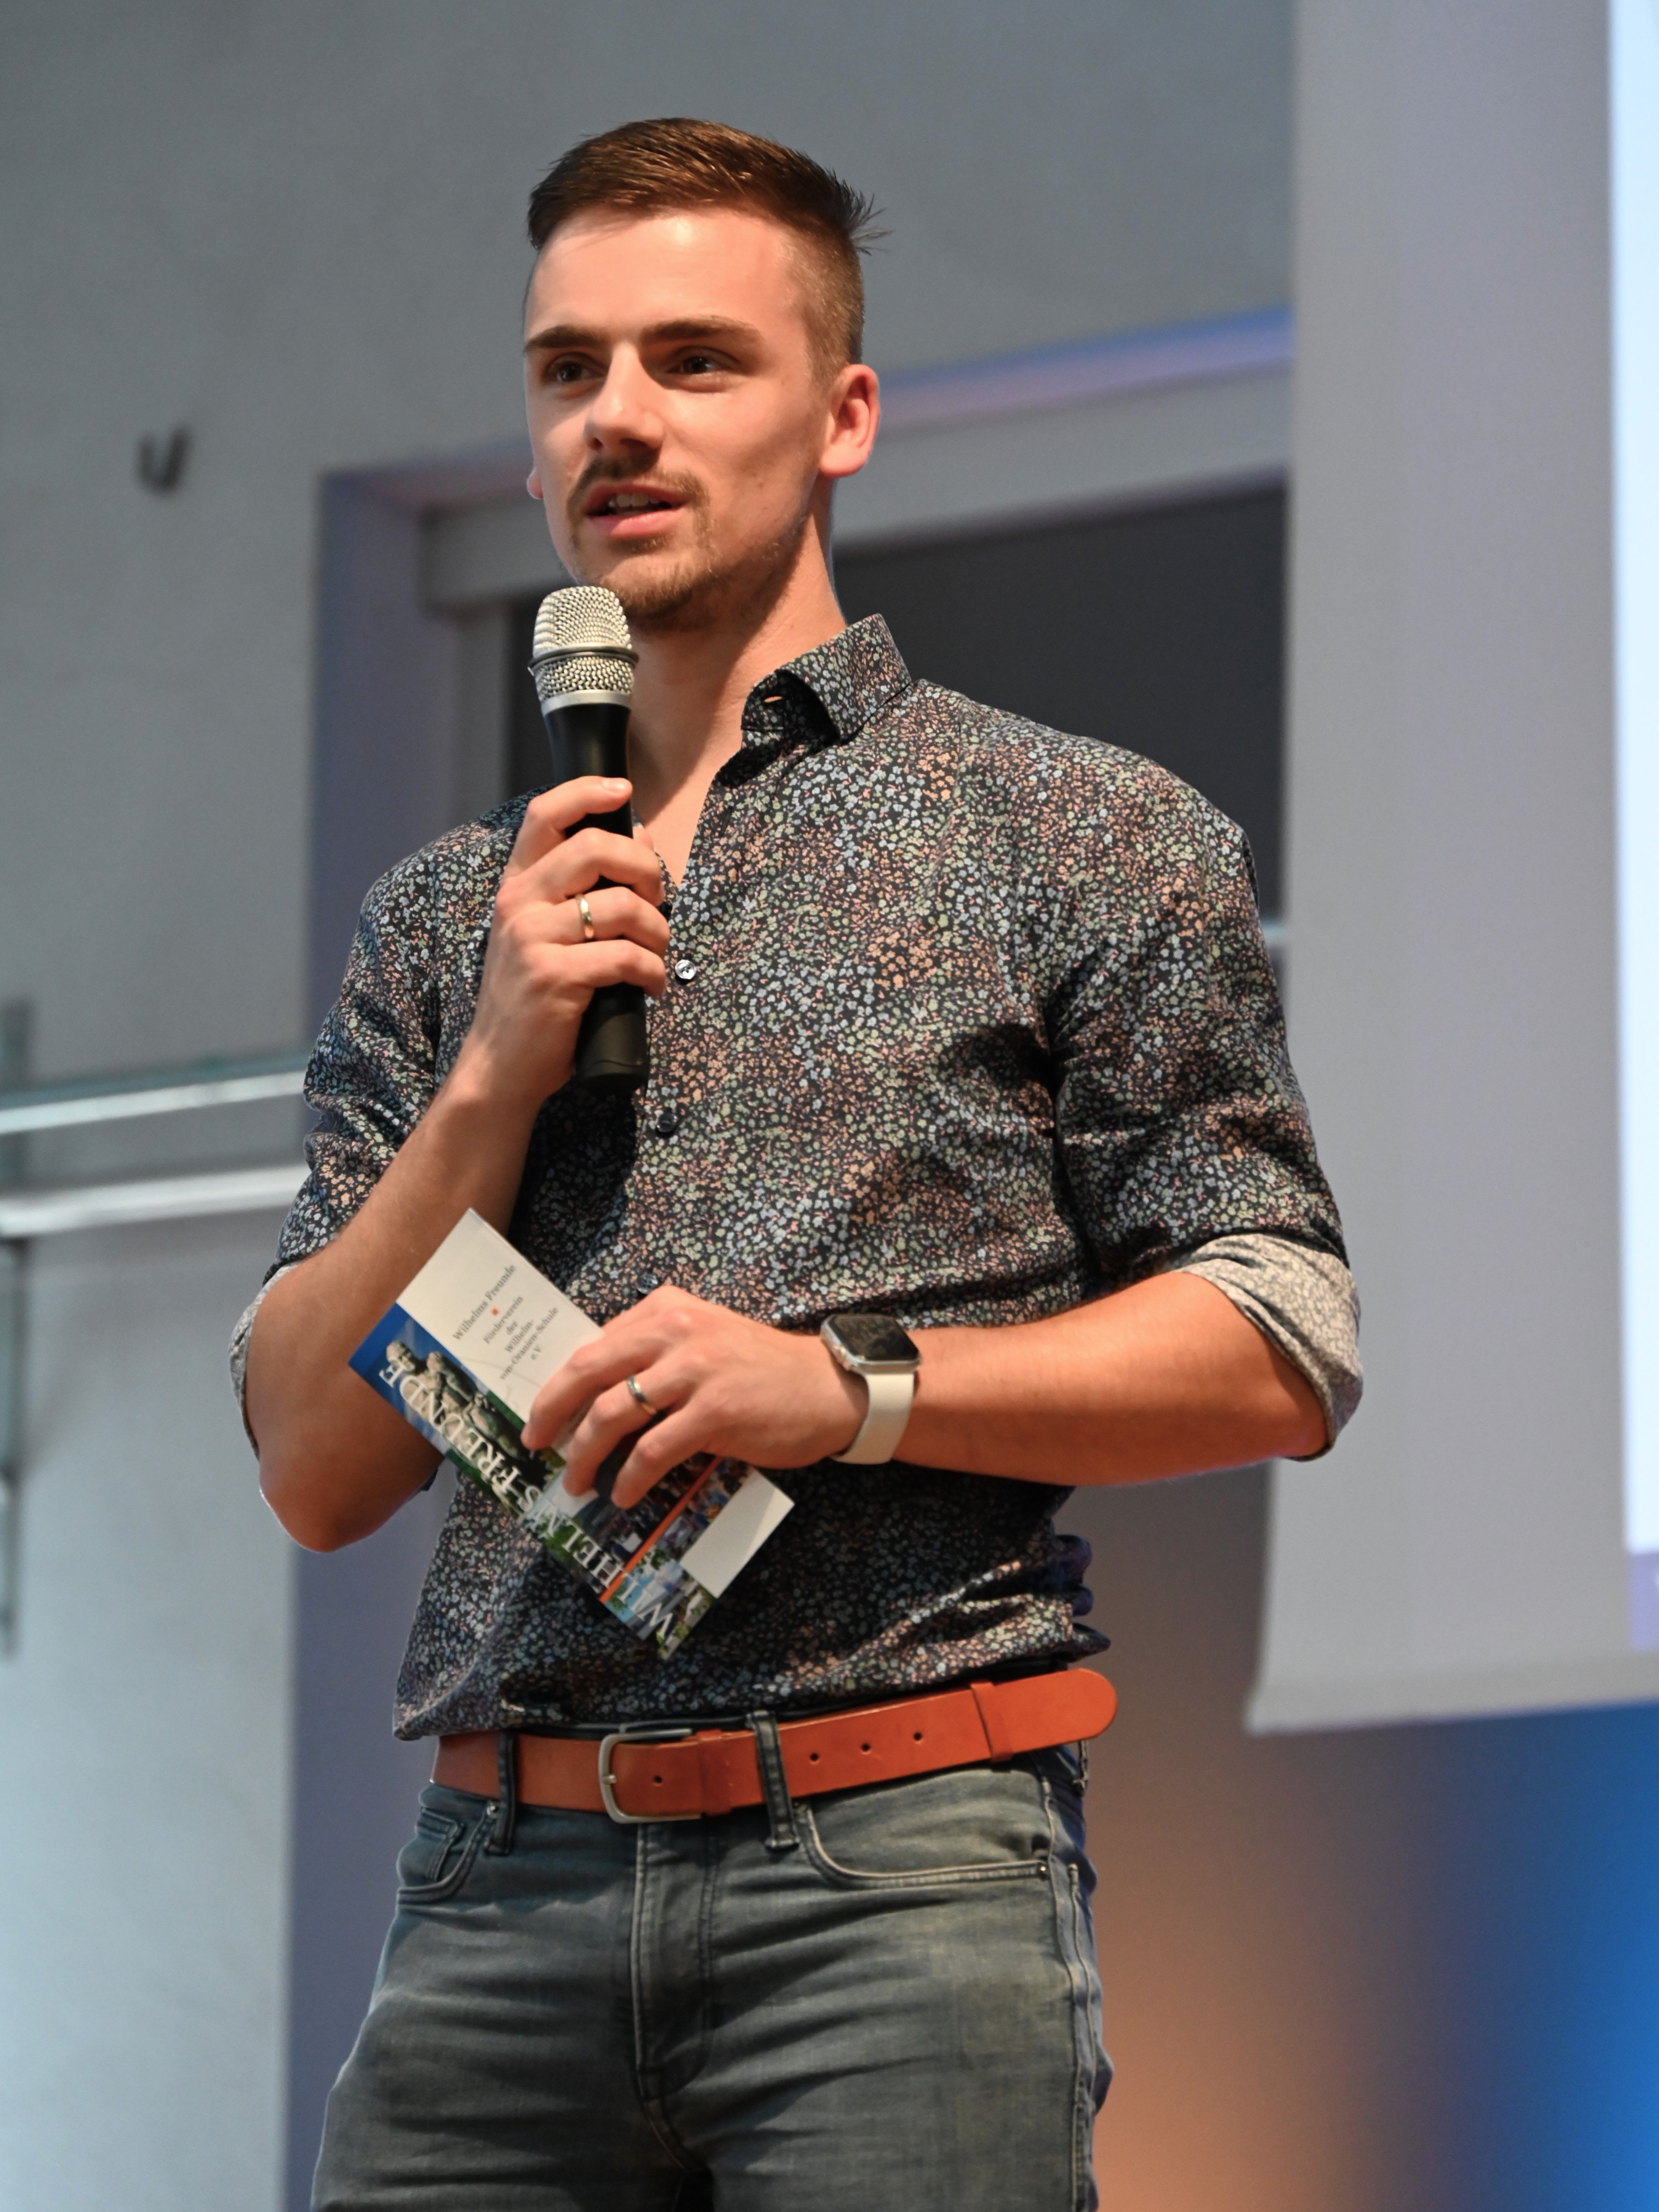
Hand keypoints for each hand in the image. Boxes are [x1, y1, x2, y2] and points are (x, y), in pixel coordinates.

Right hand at [451, 777, 668, 1111]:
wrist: (500, 1066)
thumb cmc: (532, 1000)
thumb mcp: (543, 935)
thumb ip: (579, 889)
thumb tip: (638, 837)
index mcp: (516, 887)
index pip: (545, 815)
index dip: (587, 792)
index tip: (625, 791)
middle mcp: (519, 905)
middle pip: (596, 848)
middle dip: (646, 868)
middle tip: (658, 898)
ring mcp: (534, 940)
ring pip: (620, 906)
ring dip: (657, 930)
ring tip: (658, 953)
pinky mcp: (555, 978)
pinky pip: (626, 957)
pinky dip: (653, 972)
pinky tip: (651, 987)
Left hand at [522, 1285, 867, 1508]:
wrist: (829, 1388)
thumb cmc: (762, 1370)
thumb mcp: (703, 1338)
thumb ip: (654, 1351)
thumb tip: (594, 1392)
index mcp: (666, 1309)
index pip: (593, 1345)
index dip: (557, 1383)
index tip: (539, 1413)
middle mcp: (675, 1331)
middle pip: (587, 1372)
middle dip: (550, 1413)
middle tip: (534, 1445)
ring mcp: (695, 1371)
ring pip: (611, 1414)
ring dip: (583, 1455)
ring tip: (575, 1482)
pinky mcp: (715, 1412)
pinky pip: (651, 1451)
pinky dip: (629, 1478)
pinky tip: (623, 1495)